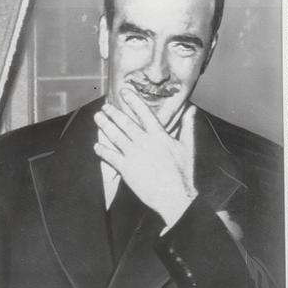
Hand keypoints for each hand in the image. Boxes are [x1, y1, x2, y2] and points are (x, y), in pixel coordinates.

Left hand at [94, 90, 196, 226]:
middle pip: (125, 123)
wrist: (175, 195)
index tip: (124, 91)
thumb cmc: (183, 173)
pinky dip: (102, 150)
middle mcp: (144, 141)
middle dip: (113, 113)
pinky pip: (111, 156)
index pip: (144, 113)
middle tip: (104, 106)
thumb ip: (187, 126)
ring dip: (105, 125)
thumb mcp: (187, 146)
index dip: (133, 101)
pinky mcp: (126, 168)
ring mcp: (134, 154)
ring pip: (115, 136)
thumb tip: (191, 109)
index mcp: (159, 135)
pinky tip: (96, 146)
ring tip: (98, 118)